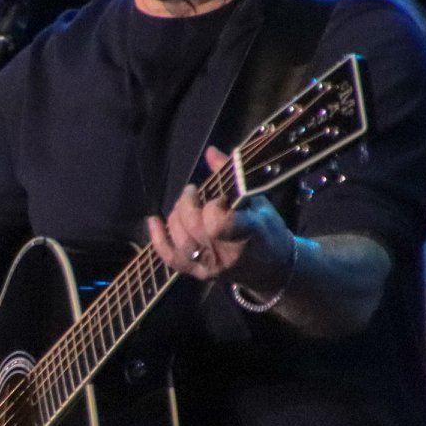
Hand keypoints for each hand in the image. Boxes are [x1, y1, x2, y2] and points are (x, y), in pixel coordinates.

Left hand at [146, 146, 293, 291]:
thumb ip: (232, 177)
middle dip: (188, 205)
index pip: (219, 223)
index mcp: (247, 234)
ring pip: (181, 242)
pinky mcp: (198, 274)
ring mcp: (210, 267)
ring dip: (176, 217)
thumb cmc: (267, 231)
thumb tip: (210, 152)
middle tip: (192, 192)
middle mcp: (227, 255)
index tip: (218, 195)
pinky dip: (158, 239)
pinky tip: (154, 221)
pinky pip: (171, 259)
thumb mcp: (257, 201)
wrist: (272, 269)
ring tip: (184, 204)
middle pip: (194, 230)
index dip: (212, 206)